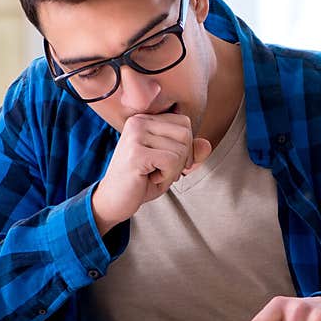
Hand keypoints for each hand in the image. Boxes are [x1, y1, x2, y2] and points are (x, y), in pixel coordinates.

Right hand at [92, 113, 211, 233]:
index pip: (185, 123)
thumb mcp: (172, 165)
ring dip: (172, 170)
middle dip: (181, 160)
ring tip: (152, 174)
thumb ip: (191, 153)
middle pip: (185, 134)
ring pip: (180, 149)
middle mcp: (138, 121)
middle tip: (160, 171)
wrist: (113, 201)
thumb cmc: (142, 181)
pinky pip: (172, 161)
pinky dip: (167, 176)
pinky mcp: (136, 153)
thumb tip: (207, 144)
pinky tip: (149, 178)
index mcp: (145, 119)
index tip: (168, 162)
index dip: (186, 147)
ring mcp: (135, 135)